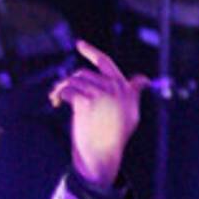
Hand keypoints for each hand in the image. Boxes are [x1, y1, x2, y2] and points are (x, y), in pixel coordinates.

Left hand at [49, 40, 148, 189]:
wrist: (102, 154)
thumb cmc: (114, 138)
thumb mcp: (130, 114)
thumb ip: (133, 93)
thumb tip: (143, 80)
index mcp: (126, 89)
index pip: (106, 64)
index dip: (92, 52)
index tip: (79, 44)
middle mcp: (116, 88)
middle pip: (84, 74)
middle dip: (70, 82)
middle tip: (57, 93)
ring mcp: (103, 93)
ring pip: (74, 81)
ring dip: (61, 89)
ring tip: (55, 99)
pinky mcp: (88, 100)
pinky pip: (68, 89)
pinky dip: (59, 95)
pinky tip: (57, 103)